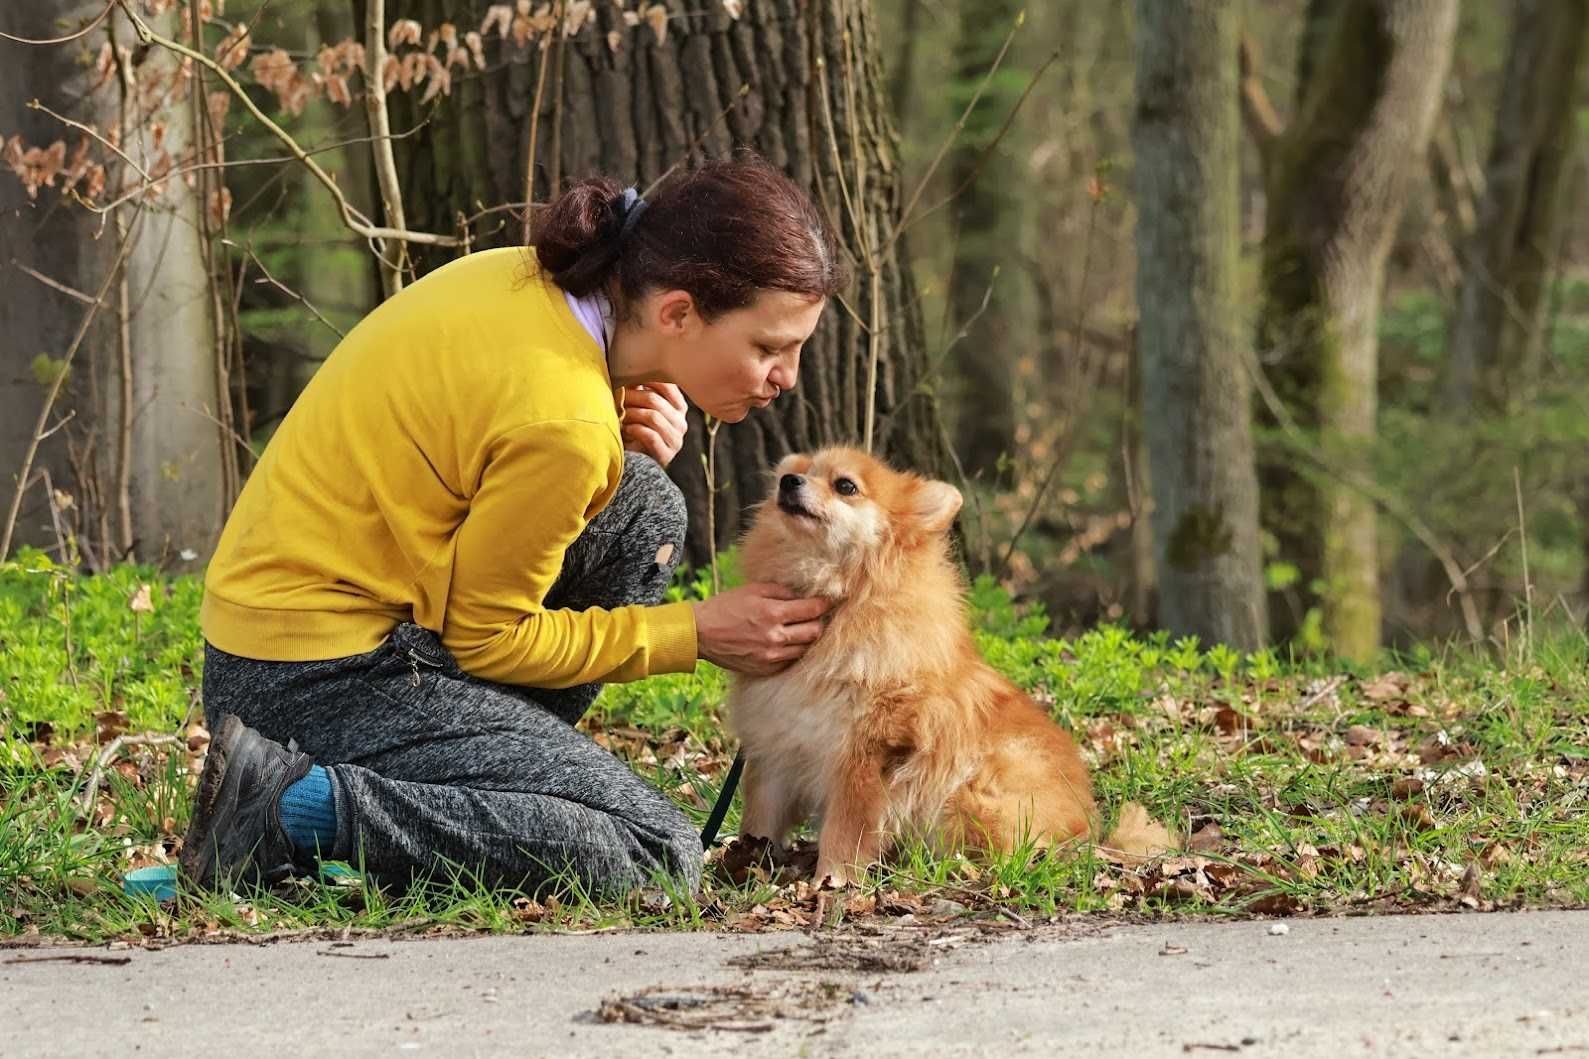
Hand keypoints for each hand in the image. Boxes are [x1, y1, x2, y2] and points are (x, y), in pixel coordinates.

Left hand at [621, 383, 688, 467]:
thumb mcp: (640, 409)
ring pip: (653, 417)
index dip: (646, 378)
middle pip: (655, 400)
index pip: (667, 386)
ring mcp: (676, 440)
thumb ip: (640, 392)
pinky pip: (651, 436)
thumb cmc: (636, 432)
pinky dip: (634, 430)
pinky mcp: (666, 455)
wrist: (637, 464)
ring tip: (619, 415)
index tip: (628, 376)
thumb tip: (629, 371)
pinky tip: (625, 430)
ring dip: (630, 414)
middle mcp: (681, 423)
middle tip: (616, 396)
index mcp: (678, 408)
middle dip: (631, 397)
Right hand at [691, 581, 833, 675]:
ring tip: (804, 628)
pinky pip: (790, 661)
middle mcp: (775, 637)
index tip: (829, 600)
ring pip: (805, 649)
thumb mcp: (752, 590)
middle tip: (818, 615)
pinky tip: (787, 642)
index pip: (812, 610)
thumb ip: (781, 591)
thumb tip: (803, 594)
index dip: (824, 604)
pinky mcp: (765, 669)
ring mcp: (771, 657)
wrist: (701, 634)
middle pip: (815, 632)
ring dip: (808, 638)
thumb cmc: (725, 607)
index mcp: (773, 614)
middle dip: (820, 621)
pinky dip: (793, 651)